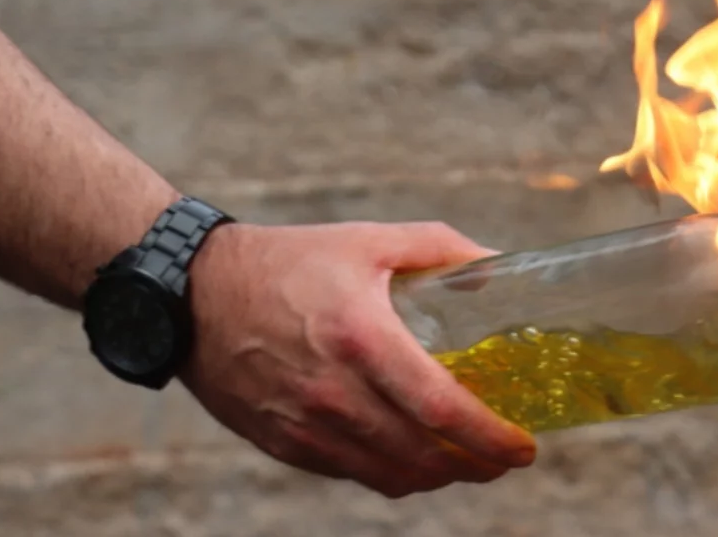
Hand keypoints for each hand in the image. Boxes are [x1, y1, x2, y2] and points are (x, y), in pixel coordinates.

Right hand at [181, 221, 537, 497]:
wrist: (194, 293)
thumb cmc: (285, 262)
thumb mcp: (366, 240)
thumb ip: (437, 248)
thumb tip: (496, 264)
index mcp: (362, 337)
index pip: (441, 408)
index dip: (490, 437)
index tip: (523, 445)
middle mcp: (334, 391)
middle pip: (423, 456)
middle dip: (476, 466)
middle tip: (503, 458)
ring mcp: (306, 424)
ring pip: (391, 476)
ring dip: (437, 477)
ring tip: (462, 461)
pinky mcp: (283, 443)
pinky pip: (351, 474)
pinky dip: (390, 474)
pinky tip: (408, 456)